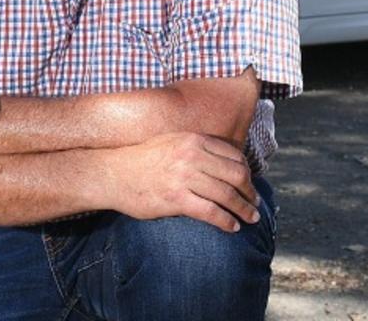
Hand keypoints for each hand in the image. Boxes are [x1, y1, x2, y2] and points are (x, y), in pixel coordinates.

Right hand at [105, 132, 259, 232]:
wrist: (111, 173)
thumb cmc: (143, 159)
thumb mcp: (174, 142)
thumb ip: (198, 148)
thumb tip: (226, 162)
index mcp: (195, 140)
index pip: (234, 156)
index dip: (247, 172)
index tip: (250, 184)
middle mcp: (192, 156)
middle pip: (236, 175)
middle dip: (250, 191)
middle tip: (256, 203)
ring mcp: (184, 177)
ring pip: (227, 195)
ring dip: (244, 209)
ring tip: (251, 218)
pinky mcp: (175, 199)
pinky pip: (210, 212)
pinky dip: (225, 221)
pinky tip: (232, 227)